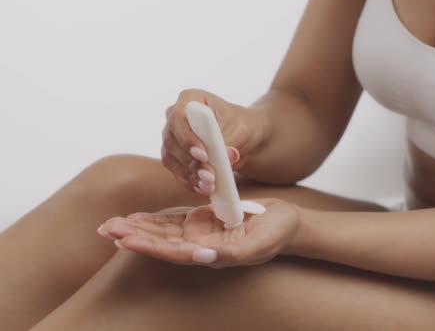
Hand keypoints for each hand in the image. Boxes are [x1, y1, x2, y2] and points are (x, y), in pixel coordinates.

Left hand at [97, 199, 299, 266]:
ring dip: (138, 228)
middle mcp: (202, 246)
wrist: (287, 223)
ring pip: (164, 232)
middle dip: (134, 236)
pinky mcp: (204, 221)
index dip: (150, 246)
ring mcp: (202, 233)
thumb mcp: (259, 243)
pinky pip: (175, 221)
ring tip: (111, 224)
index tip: (126, 240)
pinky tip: (136, 218)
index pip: (174, 252)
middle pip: (162, 243)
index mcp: (213, 254)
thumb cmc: (277, 233)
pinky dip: (154, 219)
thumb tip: (204, 256)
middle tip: (107, 228)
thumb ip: (233, 252)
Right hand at [162, 89, 269, 193]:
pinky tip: (203, 188)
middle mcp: (175, 117)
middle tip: (209, 176)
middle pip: (172, 141)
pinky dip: (189, 181)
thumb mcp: (241, 129)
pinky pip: (176, 171)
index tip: (203, 154)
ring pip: (171, 158)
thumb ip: (232, 141)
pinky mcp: (174, 156)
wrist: (242, 137)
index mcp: (190, 99)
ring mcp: (172, 137)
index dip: (187, 137)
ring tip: (209, 185)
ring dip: (190, 174)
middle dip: (191, 162)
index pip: (179, 117)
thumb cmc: (241, 125)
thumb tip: (227, 156)